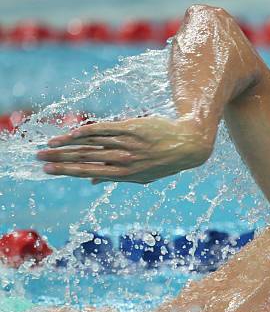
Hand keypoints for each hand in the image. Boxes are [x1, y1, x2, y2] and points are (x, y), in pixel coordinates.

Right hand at [37, 117, 212, 183]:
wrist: (187, 144)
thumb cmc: (163, 160)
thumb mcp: (142, 175)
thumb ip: (116, 177)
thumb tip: (93, 183)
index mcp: (125, 175)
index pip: (89, 172)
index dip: (67, 171)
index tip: (48, 171)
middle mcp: (124, 161)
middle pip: (86, 159)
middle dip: (60, 159)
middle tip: (39, 158)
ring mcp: (127, 144)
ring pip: (92, 144)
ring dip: (68, 144)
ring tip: (50, 145)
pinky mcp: (132, 128)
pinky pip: (106, 129)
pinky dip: (87, 131)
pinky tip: (72, 133)